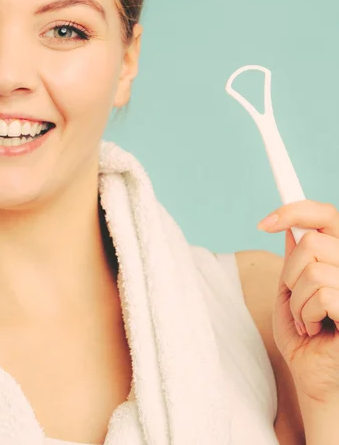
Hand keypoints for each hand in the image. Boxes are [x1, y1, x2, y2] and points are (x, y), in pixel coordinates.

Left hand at [258, 200, 338, 403]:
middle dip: (291, 273)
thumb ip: (294, 259)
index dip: (296, 210)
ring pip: (313, 270)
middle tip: (297, 298)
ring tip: (308, 321)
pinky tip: (317, 331)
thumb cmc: (306, 338)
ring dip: (298, 301)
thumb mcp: (291, 291)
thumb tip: (289, 226)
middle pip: (312, 241)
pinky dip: (307, 315)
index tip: (264, 222)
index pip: (326, 215)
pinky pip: (322, 294)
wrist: (315, 380)